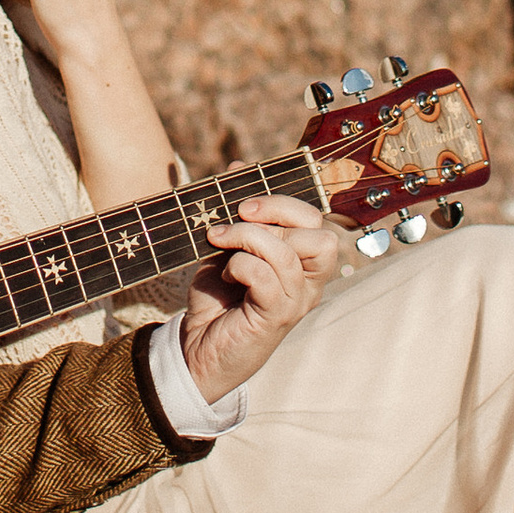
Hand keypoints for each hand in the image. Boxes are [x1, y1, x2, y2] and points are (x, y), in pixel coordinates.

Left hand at [179, 196, 338, 403]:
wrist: (195, 346)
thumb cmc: (216, 297)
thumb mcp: (225, 246)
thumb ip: (237, 211)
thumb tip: (240, 165)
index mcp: (303, 260)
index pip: (316, 219)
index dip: (283, 202)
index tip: (243, 202)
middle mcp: (309, 282)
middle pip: (319, 234)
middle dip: (274, 215)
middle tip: (237, 218)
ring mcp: (296, 301)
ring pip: (288, 253)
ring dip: (247, 238)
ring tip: (220, 243)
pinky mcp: (276, 318)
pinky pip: (266, 277)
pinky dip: (239, 265)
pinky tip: (224, 275)